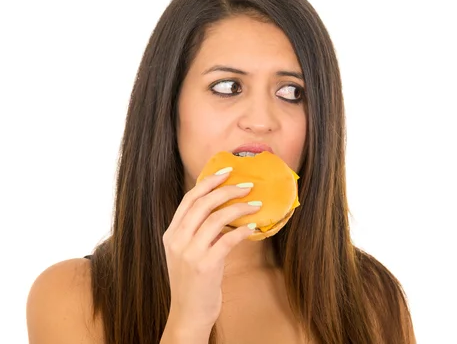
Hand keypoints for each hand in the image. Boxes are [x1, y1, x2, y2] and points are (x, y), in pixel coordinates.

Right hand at [161, 167, 259, 339]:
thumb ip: (199, 233)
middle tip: (247, 186)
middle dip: (226, 190)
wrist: (189, 314)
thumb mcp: (189, 253)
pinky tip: (254, 226)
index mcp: (171, 234)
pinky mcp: (205, 266)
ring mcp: (190, 253)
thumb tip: (225, 210)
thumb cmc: (194, 282)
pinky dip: (242, 231)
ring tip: (256, 204)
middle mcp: (177, 240)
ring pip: (216, 218)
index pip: (189, 199)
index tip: (226, 172)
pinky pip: (227, 240)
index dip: (208, 182)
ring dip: (239, 208)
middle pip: (202, 204)